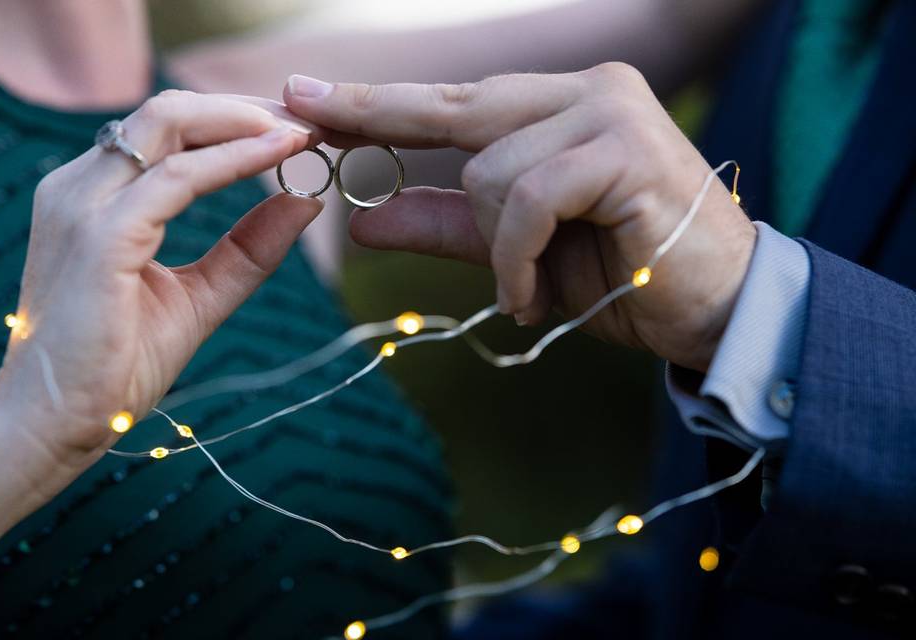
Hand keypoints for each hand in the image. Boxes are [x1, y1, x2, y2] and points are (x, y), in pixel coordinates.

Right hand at [0, 90, 320, 501]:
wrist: (56, 422)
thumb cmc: (116, 363)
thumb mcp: (199, 294)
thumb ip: (248, 248)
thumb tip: (304, 200)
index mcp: (95, 196)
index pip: (167, 129)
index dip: (235, 120)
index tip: (294, 129)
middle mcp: (81, 187)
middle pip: (170, 111)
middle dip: (245, 109)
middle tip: (308, 121)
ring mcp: (84, 206)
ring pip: (169, 125)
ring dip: (243, 122)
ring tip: (301, 130)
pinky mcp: (100, 237)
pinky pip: (177, 178)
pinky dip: (232, 161)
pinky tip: (275, 157)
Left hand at [283, 66, 755, 371]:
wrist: (716, 310)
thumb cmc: (622, 276)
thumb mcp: (517, 254)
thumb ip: (447, 228)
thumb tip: (362, 218)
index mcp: (564, 106)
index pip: (456, 102)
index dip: (378, 103)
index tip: (306, 96)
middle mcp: (588, 90)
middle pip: (460, 112)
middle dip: (380, 120)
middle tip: (303, 110)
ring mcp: (610, 110)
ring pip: (488, 169)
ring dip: (497, 247)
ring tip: (530, 287)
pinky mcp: (626, 148)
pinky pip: (526, 200)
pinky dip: (518, 258)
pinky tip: (536, 293)